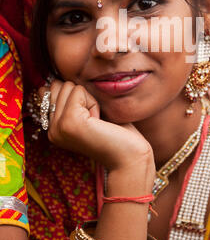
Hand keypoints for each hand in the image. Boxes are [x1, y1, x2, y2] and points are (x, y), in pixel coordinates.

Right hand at [38, 80, 154, 174]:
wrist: (128, 156)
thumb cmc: (114, 133)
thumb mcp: (88, 112)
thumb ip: (69, 99)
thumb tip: (51, 83)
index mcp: (53, 128)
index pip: (50, 89)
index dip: (75, 96)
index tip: (89, 117)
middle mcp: (51, 129)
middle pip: (59, 85)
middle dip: (82, 96)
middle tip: (94, 120)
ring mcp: (57, 126)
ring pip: (69, 86)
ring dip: (89, 99)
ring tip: (97, 121)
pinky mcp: (68, 121)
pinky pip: (79, 91)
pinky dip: (94, 102)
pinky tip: (98, 121)